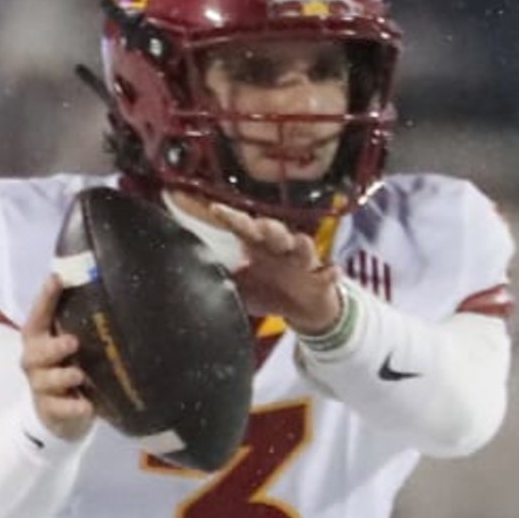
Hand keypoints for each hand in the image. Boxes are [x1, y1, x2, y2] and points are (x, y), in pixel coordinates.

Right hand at [21, 275, 97, 440]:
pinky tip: (86, 407)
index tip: (56, 279)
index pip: (38, 316)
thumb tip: (109, 286)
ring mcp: (41, 386)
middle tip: (73, 342)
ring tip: (79, 375)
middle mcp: (36, 360)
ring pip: (45, 381)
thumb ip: (80, 322)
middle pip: (36, 352)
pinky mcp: (50, 409)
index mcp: (40, 339)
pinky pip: (58, 409)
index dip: (45, 298)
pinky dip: (71, 408)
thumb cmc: (68, 365)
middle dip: (53, 347)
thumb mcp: (73, 342)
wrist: (60, 411)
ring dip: (62, 376)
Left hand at [191, 198, 344, 336]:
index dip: (230, 218)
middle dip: (270, 228)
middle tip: (262, 226)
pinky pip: (329, 274)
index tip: (215, 209)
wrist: (303, 308)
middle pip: (276, 233)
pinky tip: (331, 272)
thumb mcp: (239, 288)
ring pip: (304, 248)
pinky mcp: (322, 279)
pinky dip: (330, 273)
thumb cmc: (267, 289)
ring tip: (300, 244)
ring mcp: (303, 262)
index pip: (243, 228)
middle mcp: (280, 248)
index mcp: (257, 246)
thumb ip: (219, 279)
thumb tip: (187, 275)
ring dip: (302, 246)